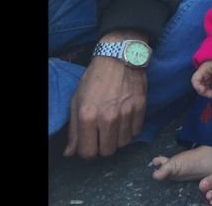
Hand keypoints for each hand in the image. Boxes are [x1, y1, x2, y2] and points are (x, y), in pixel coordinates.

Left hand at [63, 32, 148, 159]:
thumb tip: (70, 153)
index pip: (88, 152)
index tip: (88, 144)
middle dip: (102, 147)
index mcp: (87, 116)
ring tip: (113, 127)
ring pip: (123, 144)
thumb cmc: (95, 79)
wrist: (119, 58)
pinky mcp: (141, 108)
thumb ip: (73, 130)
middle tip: (101, 136)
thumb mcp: (77, 101)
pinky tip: (124, 122)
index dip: (86, 151)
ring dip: (117, 140)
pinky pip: (136, 133)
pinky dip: (130, 131)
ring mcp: (126, 113)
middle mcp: (108, 117)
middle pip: (107, 152)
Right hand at [191, 60, 211, 98]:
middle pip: (200, 89)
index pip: (195, 80)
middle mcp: (202, 79)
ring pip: (205, 92)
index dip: (197, 87)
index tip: (203, 90)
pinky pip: (211, 92)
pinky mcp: (211, 86)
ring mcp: (206, 83)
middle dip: (207, 93)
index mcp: (201, 73)